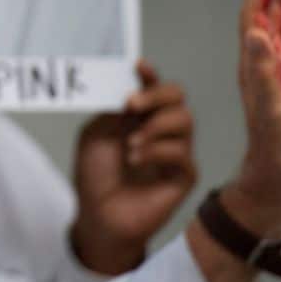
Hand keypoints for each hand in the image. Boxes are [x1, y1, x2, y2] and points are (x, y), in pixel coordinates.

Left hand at [71, 60, 196, 274]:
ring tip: (130, 143)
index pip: (153, 87)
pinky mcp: (183, 175)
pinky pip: (182, 153)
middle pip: (177, 97)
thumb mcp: (96, 134)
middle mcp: (160, 129)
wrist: (99, 215)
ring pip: (185, 120)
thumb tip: (129, 86)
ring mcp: (174, 151)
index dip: (149, 75)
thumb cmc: (95, 175)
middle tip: (132, 104)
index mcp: (138, 115)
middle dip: (156, 94)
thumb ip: (113, 110)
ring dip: (155, 125)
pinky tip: (135, 160)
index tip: (138, 66)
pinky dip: (156, 151)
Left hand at [220, 0, 280, 236]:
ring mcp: (277, 69)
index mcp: (254, 65)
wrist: (277, 186)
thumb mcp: (269, 116)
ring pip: (280, 17)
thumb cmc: (273, 159)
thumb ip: (262, 76)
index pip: (254, 14)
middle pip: (266, 7)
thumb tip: (255, 34)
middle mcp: (262, 61)